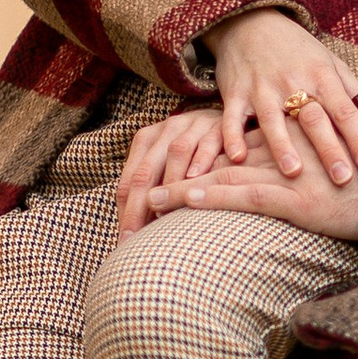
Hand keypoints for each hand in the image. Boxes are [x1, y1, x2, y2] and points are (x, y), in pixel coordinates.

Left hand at [116, 105, 228, 235]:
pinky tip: (198, 179)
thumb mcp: (170, 164)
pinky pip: (209, 142)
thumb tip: (137, 233)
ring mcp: (192, 125)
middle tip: (138, 237)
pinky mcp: (219, 124)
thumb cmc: (196, 152)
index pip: (129, 181)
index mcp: (147, 140)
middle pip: (146, 171)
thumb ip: (155, 190)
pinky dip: (203, 160)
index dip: (126, 212)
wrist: (231, 117)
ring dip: (171, 183)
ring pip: (176, 153)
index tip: (126, 241)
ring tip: (167, 213)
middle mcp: (166, 130)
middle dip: (139, 207)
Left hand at [135, 147, 357, 244]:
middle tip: (146, 185)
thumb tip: (298, 166)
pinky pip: (244, 196)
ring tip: (150, 199)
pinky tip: (184, 201)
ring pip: (226, 177)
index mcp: (295, 143)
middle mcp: (286, 153)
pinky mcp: (295, 198)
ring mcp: (288, 175)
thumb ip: (320, 155)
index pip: (241, 146)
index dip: (205, 157)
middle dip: (185, 172)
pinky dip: (211, 197)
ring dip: (185, 188)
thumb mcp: (346, 161)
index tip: (173, 166)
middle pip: (224, 161)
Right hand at [204, 9, 357, 187]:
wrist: (251, 21)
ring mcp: (262, 87)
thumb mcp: (332, 66)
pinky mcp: (235, 92)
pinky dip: (233, 136)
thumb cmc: (299, 51)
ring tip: (293, 172)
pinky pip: (232, 116)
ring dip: (282, 145)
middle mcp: (293, 82)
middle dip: (328, 148)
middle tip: (342, 178)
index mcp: (322, 76)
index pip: (345, 111)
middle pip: (313, 118)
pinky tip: (238, 157)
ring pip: (273, 119)